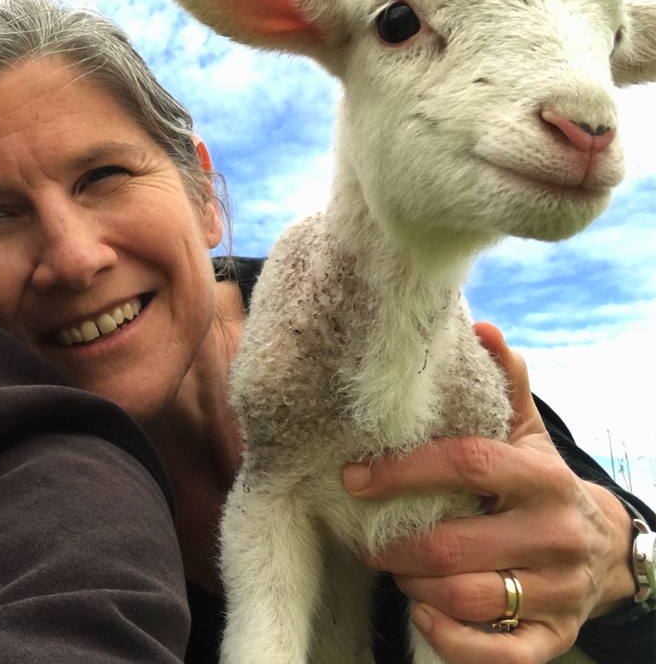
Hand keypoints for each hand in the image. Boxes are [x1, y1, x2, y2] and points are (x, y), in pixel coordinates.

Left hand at [342, 322, 636, 663]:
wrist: (607, 552)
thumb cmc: (539, 487)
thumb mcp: (525, 437)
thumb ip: (503, 387)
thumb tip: (481, 328)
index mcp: (542, 479)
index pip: (466, 465)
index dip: (402, 470)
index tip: (353, 475)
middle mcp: (554, 536)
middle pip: (453, 545)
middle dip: (393, 545)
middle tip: (364, 539)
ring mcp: (556, 592)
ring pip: (466, 597)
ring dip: (413, 586)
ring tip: (395, 570)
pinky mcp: (552, 638)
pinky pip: (495, 652)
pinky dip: (448, 637)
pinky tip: (422, 613)